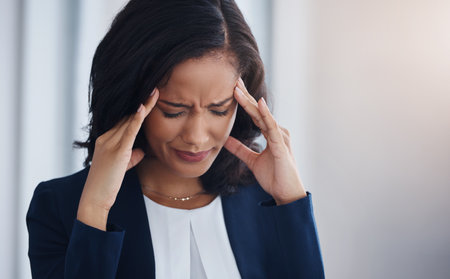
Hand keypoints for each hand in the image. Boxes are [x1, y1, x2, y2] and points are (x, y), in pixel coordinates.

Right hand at [77, 88, 158, 229]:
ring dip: (144, 106)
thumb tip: (141, 150)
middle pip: (127, 116)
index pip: (124, 121)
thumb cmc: (107, 184)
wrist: (95, 198)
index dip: (138, 109)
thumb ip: (131, 156)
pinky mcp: (117, 151)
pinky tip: (143, 108)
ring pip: (129, 120)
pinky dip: (136, 119)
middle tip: (155, 89)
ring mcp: (110, 143)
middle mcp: (106, 138)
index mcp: (106, 139)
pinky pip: (128, 131)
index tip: (149, 98)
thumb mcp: (122, 166)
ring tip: (155, 93)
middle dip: (142, 103)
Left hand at [224, 78, 305, 204]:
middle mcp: (277, 132)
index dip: (244, 101)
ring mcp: (280, 137)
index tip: (232, 88)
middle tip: (233, 80)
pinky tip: (259, 104)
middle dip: (246, 95)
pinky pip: (272, 127)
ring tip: (238, 89)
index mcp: (271, 133)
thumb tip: (226, 140)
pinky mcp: (281, 146)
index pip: (255, 113)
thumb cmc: (274, 177)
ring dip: (250, 102)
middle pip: (258, 110)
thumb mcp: (252, 161)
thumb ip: (240, 150)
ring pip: (263, 116)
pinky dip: (266, 115)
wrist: (286, 194)